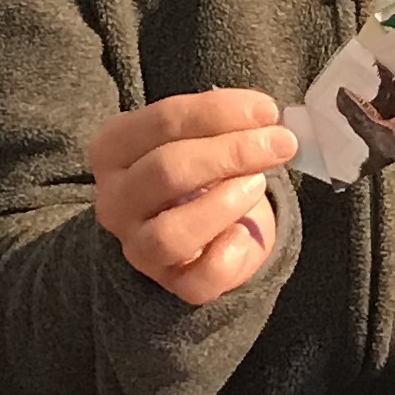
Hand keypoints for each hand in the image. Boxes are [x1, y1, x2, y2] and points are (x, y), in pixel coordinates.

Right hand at [90, 89, 294, 304]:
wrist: (203, 226)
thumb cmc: (200, 170)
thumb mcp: (200, 136)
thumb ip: (223, 123)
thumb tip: (264, 116)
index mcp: (113, 150)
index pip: (162, 122)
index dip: (218, 113)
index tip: (267, 110)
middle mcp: (116, 201)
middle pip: (166, 170)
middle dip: (232, 152)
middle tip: (281, 143)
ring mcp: (138, 248)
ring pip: (171, 233)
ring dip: (225, 203)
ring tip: (260, 184)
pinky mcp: (173, 283)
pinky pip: (199, 278)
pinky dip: (230, 253)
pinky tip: (247, 232)